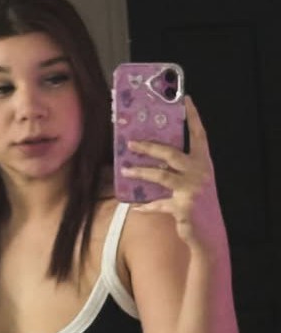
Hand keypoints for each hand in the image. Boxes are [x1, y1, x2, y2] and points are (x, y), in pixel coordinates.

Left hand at [120, 95, 222, 247]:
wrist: (208, 233)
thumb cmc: (198, 204)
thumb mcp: (193, 182)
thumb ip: (178, 168)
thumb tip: (150, 154)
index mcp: (204, 163)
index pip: (199, 135)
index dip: (193, 117)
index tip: (185, 99)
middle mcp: (200, 173)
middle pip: (171, 153)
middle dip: (149, 147)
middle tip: (130, 143)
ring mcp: (192, 190)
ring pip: (162, 176)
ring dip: (141, 173)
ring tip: (124, 170)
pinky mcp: (183, 208)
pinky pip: (158, 204)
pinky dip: (146, 205)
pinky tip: (135, 206)